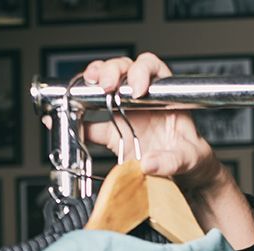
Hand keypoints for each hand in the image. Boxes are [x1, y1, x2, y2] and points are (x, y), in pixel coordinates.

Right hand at [80, 53, 230, 192]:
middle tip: (109, 85)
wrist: (187, 180)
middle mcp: (143, 99)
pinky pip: (88, 124)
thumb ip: (173, 161)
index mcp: (166, 96)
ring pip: (103, 86)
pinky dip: (72, 121)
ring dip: (92, 83)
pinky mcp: (112, 134)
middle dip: (112, 70)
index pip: (152, 68)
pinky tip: (58, 118)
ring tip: (89, 88)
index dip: (142, 71)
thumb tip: (148, 163)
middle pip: (123, 69)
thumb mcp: (191, 159)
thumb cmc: (194, 161)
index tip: (138, 89)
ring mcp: (125, 114)